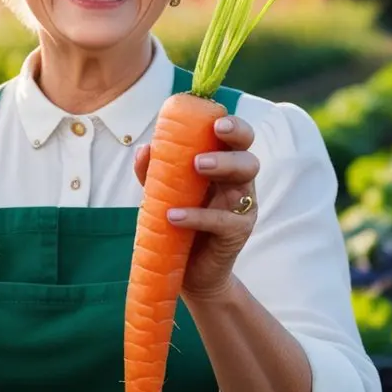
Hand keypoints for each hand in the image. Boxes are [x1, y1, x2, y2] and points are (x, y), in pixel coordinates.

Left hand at [134, 114, 257, 300]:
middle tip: (215, 132)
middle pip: (248, 153)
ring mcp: (242, 208)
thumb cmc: (179, 225)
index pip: (237, 140)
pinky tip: (173, 214)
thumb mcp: (164, 194)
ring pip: (246, 179)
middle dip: (235, 138)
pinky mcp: (238, 233)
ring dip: (223, 166)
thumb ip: (155, 173)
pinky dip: (197, 215)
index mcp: (224, 168)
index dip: (233, 125)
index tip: (215, 118)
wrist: (188, 273)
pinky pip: (223, 220)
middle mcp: (239, 184)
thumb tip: (144, 148)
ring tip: (196, 165)